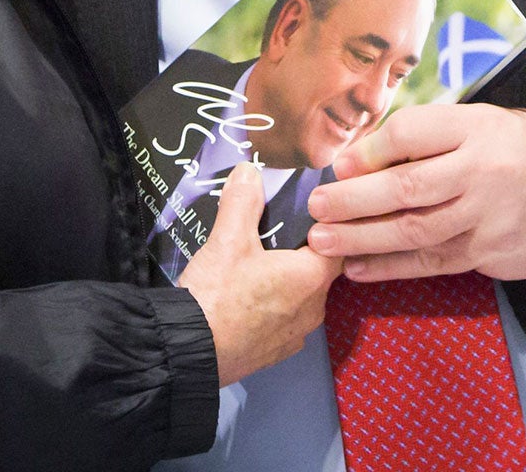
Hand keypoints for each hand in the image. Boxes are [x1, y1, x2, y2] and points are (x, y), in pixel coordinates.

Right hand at [178, 162, 341, 384]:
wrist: (186, 354)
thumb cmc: (216, 296)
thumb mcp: (228, 239)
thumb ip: (243, 200)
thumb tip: (250, 171)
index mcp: (312, 278)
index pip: (339, 242)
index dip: (327, 224)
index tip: (309, 209)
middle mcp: (313, 310)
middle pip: (319, 269)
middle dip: (300, 250)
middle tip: (276, 230)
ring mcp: (294, 336)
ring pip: (300, 296)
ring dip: (285, 280)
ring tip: (258, 260)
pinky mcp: (273, 354)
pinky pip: (282, 320)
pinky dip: (271, 305)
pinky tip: (247, 294)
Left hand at [305, 104, 525, 282]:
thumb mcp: (490, 123)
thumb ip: (437, 136)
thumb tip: (366, 153)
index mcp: (480, 128)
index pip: (415, 134)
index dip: (371, 150)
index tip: (339, 163)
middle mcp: (483, 172)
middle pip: (407, 187)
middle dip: (354, 200)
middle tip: (316, 206)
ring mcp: (489, 219)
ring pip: (415, 232)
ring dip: (363, 239)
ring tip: (322, 241)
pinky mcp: (492, 254)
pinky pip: (433, 263)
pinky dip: (391, 268)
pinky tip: (357, 268)